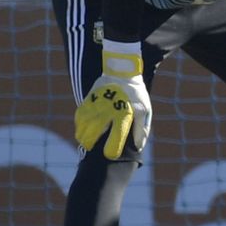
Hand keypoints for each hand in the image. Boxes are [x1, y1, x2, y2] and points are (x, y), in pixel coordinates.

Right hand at [74, 40, 151, 158]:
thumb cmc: (136, 94)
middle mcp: (108, 111)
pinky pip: (79, 116)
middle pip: (93, 134)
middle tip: (92, 149)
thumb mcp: (145, 109)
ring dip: (83, 136)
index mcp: (125, 114)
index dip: (112, 149)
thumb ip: (142, 129)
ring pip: (83, 126)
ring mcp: (96, 105)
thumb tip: (139, 146)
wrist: (122, 71)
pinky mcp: (88, 100)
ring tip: (85, 142)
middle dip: (91, 144)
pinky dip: (79, 125)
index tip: (109, 154)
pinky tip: (82, 130)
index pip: (116, 138)